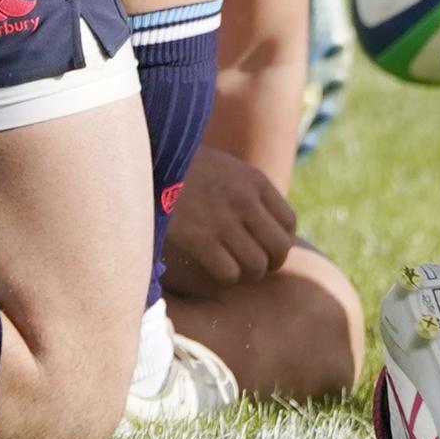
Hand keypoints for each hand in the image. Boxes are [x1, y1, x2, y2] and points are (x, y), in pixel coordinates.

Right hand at [161, 146, 295, 298]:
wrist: (150, 161)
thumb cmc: (185, 167)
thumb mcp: (226, 166)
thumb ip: (248, 190)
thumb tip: (265, 222)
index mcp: (254, 180)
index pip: (289, 222)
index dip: (282, 242)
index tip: (268, 248)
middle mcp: (244, 200)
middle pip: (279, 248)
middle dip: (271, 263)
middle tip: (255, 265)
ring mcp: (223, 220)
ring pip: (257, 266)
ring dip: (247, 274)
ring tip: (234, 267)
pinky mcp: (199, 238)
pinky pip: (229, 273)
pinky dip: (225, 277)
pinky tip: (214, 267)